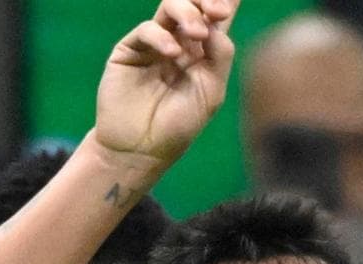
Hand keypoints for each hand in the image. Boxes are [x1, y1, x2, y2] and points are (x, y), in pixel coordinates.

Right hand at [94, 0, 237, 169]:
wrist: (141, 149)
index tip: (232, 2)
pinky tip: (172, 54)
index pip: (215, 15)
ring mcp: (154, 43)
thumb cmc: (178, 125)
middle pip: (193, 2)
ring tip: (198, 33)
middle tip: (219, 11)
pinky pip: (147, 29)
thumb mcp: (212, 92)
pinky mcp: (130, 50)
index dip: (225, 0)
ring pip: (170, 6)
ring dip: (188, 12)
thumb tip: (216, 21)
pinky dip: (161, 37)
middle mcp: (179, 41)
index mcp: (203, 51)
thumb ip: (219, 55)